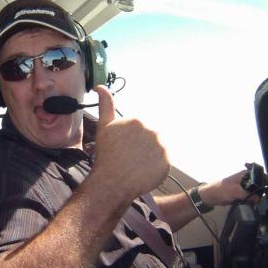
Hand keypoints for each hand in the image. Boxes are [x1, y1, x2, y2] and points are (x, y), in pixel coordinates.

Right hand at [91, 85, 168, 203]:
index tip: (125, 149)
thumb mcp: (104, 127)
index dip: (132, 140)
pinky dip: (155, 169)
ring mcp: (161, 147)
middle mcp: (153, 130)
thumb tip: (100, 87)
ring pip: (157, 151)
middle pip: (151, 139)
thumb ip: (105, 104)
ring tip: (136, 166)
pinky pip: (163, 164)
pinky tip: (143, 172)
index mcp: (138, 120)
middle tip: (130, 158)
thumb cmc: (106, 155)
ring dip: (149, 157)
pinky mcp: (167, 163)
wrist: (112, 181)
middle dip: (142, 147)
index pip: (141, 129)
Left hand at [199, 168, 262, 205]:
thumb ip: (248, 195)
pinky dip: (253, 201)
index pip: (260, 175)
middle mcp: (246, 179)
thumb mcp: (235, 191)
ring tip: (263, 203)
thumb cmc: (221, 190)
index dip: (267, 180)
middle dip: (263, 191)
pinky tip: (255, 205)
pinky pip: (251, 197)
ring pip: (255, 191)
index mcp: (245, 174)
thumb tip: (259, 199)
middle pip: (259, 184)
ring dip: (258, 197)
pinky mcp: (242, 194)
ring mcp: (244, 187)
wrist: (210, 196)